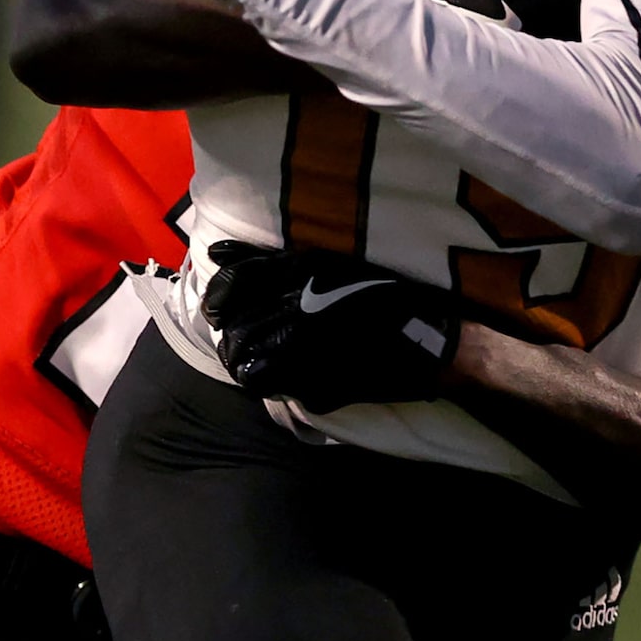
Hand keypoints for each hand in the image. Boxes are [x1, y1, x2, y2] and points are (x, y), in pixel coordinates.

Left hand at [201, 241, 459, 411]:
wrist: (427, 337)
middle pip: (232, 332)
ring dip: (244, 363)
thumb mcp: (324, 262)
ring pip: (245, 364)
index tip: (219, 311)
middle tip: (239, 341)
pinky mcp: (316, 384)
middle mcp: (294, 310)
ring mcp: (304, 352)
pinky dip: (269, 383)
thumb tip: (214, 252)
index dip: (216, 301)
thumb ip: (267, 260)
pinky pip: (272, 388)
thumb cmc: (379, 292)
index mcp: (296, 273)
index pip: (228, 287)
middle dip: (230, 339)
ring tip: (257, 361)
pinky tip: (282, 376)